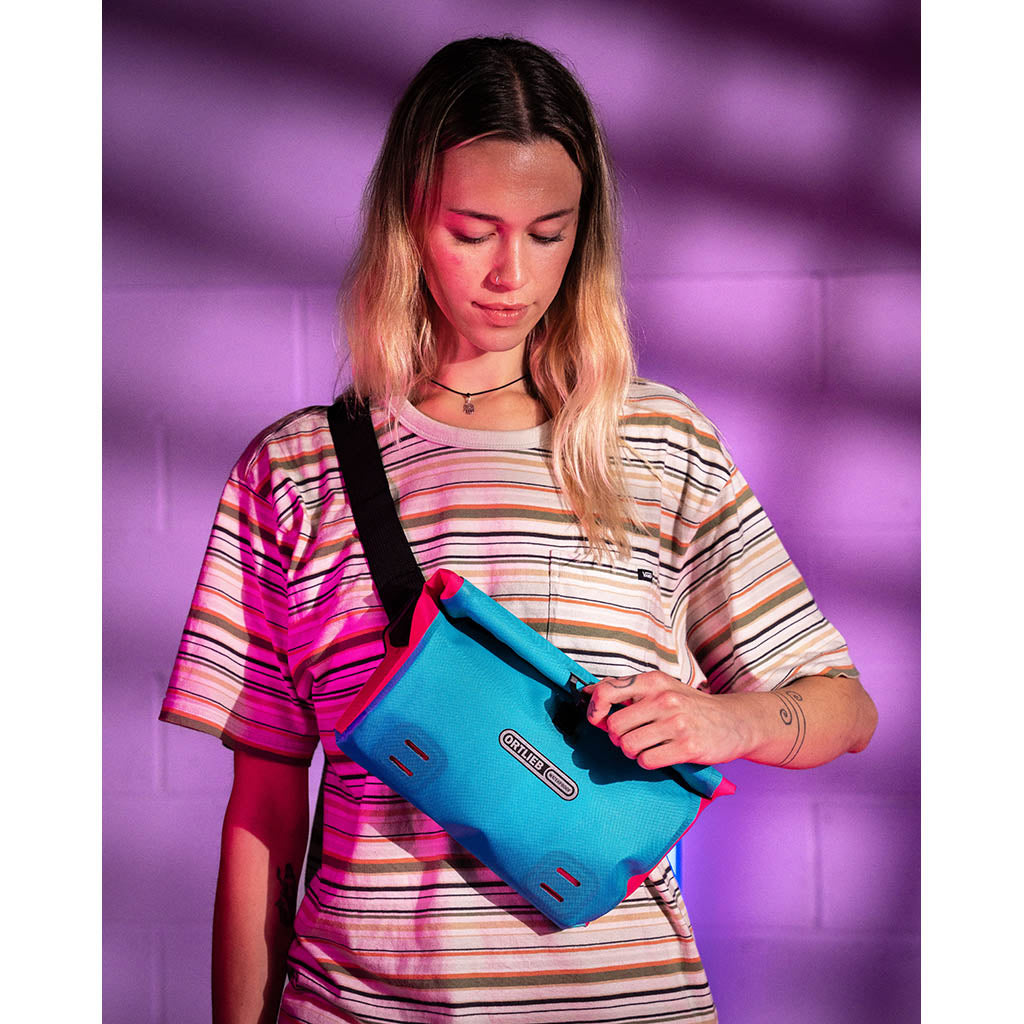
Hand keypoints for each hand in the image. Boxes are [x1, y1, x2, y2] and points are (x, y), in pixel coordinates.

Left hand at [585, 671, 752, 769]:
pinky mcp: (687, 746)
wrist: (735, 721)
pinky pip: (647, 761)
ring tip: (647, 746)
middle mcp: (664, 699)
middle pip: (614, 726)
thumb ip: (627, 690)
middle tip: (631, 737)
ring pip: (628, 745)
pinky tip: (660, 755)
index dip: (593, 709)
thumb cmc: (691, 705)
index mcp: (653, 682)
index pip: (606, 691)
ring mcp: (676, 723)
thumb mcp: (661, 688)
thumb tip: (588, 691)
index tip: (597, 719)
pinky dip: (647, 762)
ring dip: (632, 751)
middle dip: (617, 737)